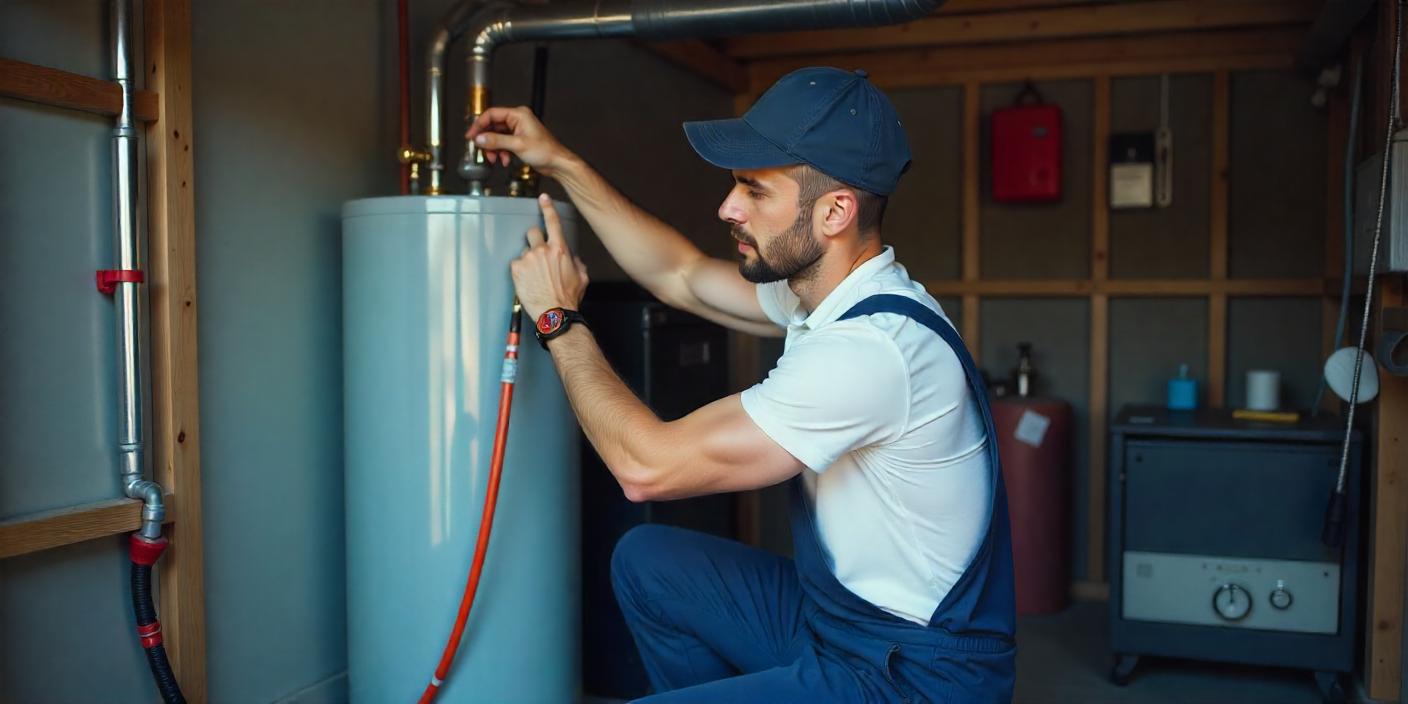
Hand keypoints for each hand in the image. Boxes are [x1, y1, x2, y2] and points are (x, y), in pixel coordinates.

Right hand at [467, 106, 571, 175]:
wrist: (557, 163)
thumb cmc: (545, 151)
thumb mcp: (517, 145)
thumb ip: (497, 141)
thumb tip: (480, 138)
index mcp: (518, 115)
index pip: (492, 114)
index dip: (479, 125)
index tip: (471, 135)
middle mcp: (517, 120)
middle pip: (493, 126)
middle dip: (487, 140)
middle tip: (481, 149)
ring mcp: (518, 130)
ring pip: (497, 137)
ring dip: (494, 149)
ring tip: (495, 158)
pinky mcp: (519, 140)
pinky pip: (503, 143)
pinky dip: (501, 152)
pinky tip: (504, 160)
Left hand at [512, 194, 588, 320]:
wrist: (555, 313)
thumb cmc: (568, 298)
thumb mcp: (582, 277)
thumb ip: (577, 262)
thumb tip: (572, 258)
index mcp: (560, 249)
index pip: (553, 222)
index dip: (548, 207)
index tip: (543, 198)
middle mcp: (543, 250)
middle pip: (532, 233)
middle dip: (534, 240)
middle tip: (537, 254)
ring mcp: (528, 259)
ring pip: (524, 251)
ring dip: (528, 260)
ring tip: (534, 277)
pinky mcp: (517, 269)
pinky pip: (516, 264)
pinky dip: (521, 271)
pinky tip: (528, 282)